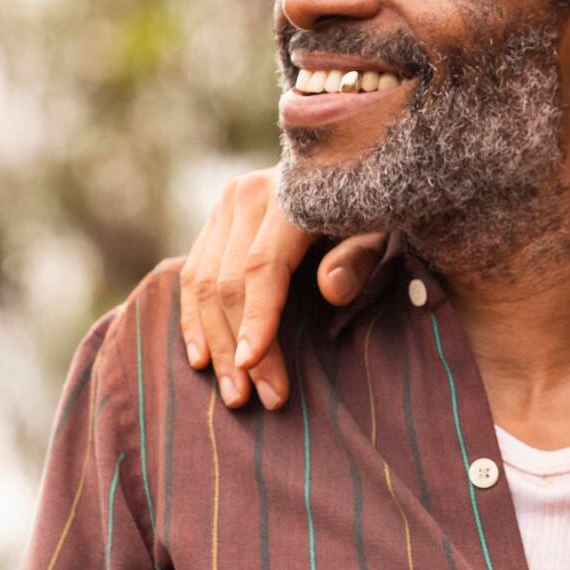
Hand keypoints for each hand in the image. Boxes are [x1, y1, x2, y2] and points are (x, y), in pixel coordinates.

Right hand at [176, 168, 387, 408]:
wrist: (346, 169)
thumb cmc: (369, 211)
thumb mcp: (378, 230)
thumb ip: (357, 258)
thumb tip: (331, 289)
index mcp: (288, 196)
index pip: (262, 268)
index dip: (257, 320)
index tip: (254, 368)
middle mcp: (245, 195)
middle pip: (228, 284)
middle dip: (238, 347)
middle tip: (252, 400)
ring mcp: (223, 207)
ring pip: (202, 285)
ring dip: (213, 344)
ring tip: (232, 393)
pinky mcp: (213, 221)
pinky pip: (192, 276)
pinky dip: (194, 321)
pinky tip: (202, 360)